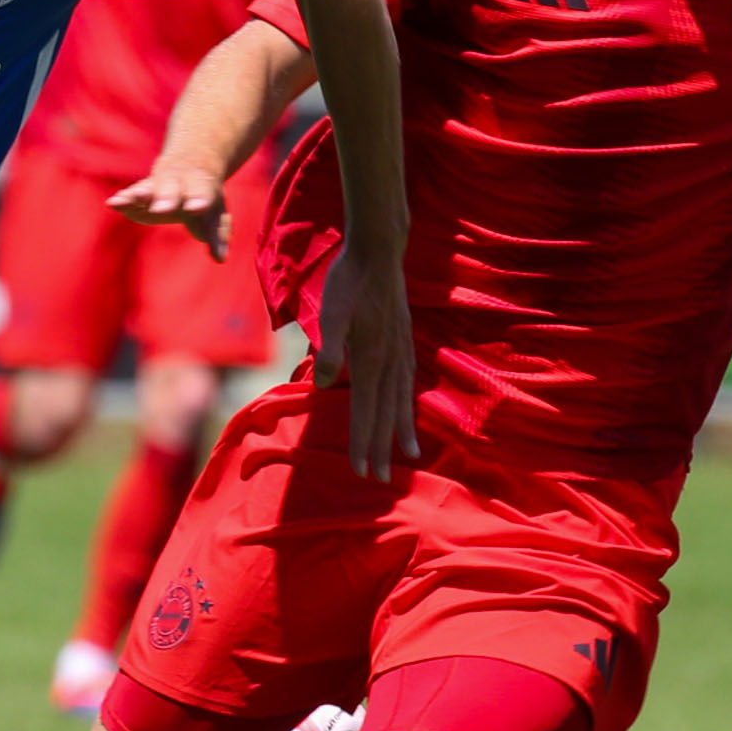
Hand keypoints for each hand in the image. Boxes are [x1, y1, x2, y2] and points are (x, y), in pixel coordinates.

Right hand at [106, 160, 230, 260]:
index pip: (202, 193)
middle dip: (166, 198)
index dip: (199, 200)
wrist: (192, 164)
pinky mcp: (141, 192)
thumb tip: (220, 258)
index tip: (196, 207)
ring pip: (148, 188)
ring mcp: (159, 184)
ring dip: (137, 195)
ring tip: (123, 201)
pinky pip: (131, 194)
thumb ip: (217, 237)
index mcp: (202, 186)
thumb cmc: (207, 199)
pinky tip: (112, 203)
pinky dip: (122, 199)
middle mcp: (179, 182)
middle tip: (160, 209)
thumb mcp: (217, 217)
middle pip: (172, 189)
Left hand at [307, 243, 419, 479]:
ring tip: (409, 455)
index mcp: (370, 358)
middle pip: (385, 413)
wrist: (378, 251)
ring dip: (401, 430)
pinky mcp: (403, 341)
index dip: (362, 443)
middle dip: (381, 448)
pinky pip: (407, 382)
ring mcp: (400, 351)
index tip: (361, 472)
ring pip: (401, 400)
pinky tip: (407, 410)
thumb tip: (323, 383)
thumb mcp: (330, 310)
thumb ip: (328, 347)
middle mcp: (389, 361)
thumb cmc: (347, 279)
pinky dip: (408, 404)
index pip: (364, 411)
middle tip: (380, 479)